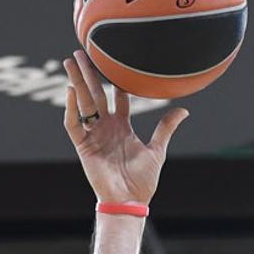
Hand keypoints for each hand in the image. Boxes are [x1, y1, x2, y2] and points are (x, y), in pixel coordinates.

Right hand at [63, 48, 188, 206]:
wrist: (130, 201)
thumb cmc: (143, 181)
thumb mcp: (157, 150)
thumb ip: (166, 128)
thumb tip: (183, 110)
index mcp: (122, 128)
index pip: (117, 98)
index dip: (116, 81)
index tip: (115, 61)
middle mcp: (106, 128)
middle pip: (96, 95)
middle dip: (89, 74)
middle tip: (81, 52)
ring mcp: (94, 136)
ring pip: (82, 103)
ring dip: (76, 82)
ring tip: (70, 61)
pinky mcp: (84, 147)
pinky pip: (74, 125)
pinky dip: (71, 109)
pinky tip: (70, 91)